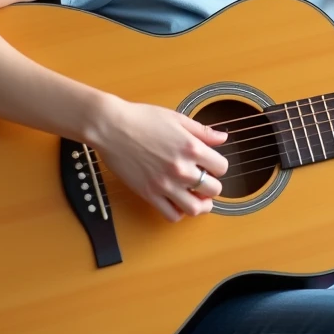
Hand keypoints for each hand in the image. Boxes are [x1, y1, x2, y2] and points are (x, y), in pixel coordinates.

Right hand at [91, 97, 229, 221]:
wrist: (111, 127)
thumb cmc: (142, 118)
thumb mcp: (177, 118)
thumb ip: (202, 131)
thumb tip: (223, 137)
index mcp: (191, 148)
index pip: (222, 167)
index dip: (218, 167)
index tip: (211, 165)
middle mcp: (181, 169)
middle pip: (213, 190)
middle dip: (213, 186)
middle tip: (205, 182)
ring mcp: (165, 184)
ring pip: (195, 208)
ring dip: (201, 205)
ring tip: (197, 198)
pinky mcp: (149, 194)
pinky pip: (171, 215)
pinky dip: (178, 212)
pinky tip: (177, 202)